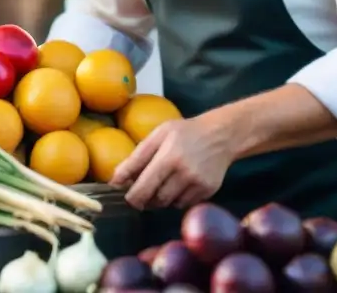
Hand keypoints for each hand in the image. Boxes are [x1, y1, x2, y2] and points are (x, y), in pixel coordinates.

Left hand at [110, 114, 237, 210]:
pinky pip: (184, 204)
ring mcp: (198, 184)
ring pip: (169, 204)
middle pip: (156, 200)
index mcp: (168, 156)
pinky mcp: (208, 191)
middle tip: (143, 190)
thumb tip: (115, 181)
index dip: (132, 197)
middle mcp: (184, 173)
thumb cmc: (183, 133)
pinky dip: (176, 199)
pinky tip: (178, 184)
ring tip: (162, 182)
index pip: (144, 187)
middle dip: (145, 199)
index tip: (127, 196)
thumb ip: (135, 158)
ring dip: (160, 199)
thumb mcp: (157, 136)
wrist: (221, 135)